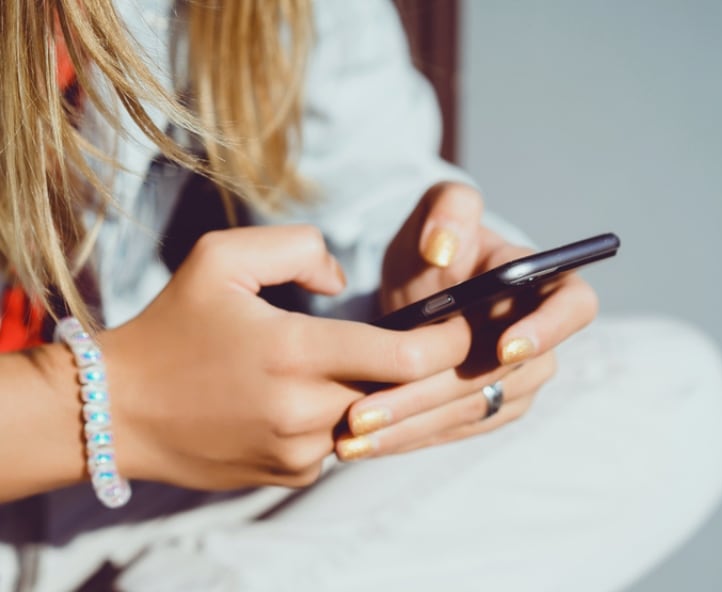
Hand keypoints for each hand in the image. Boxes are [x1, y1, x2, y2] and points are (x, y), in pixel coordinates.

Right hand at [99, 226, 471, 488]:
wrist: (119, 409)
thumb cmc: (172, 326)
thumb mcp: (222, 257)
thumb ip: (299, 247)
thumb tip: (346, 277)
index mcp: (296, 351)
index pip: (409, 357)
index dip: (449, 341)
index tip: (461, 322)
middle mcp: (306, 410)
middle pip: (401, 390)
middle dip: (425, 366)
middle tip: (430, 336)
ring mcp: (300, 450)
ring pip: (374, 417)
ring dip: (378, 389)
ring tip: (355, 358)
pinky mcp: (292, 473)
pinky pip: (343, 441)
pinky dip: (343, 415)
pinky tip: (311, 394)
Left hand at [335, 183, 597, 458]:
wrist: (419, 290)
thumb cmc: (437, 244)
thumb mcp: (439, 209)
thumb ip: (449, 208)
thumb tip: (444, 246)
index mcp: (543, 285)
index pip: (573, 307)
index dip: (548, 329)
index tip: (506, 347)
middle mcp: (539, 339)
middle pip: (503, 375)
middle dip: (434, 392)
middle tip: (369, 409)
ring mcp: (517, 381)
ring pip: (471, 410)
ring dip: (412, 425)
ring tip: (353, 436)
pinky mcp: (487, 410)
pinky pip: (452, 429)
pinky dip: (408, 437)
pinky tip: (365, 445)